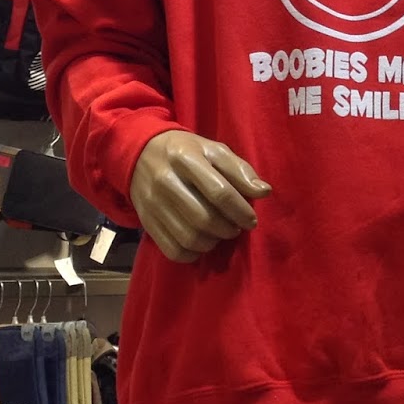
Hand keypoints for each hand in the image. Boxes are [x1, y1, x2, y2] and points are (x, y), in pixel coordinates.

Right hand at [131, 131, 271, 263]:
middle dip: (228, 229)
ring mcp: (152, 203)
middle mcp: (165, 181)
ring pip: (189, 238)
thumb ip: (239, 170)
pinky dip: (193, 254)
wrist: (140, 153)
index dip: (240, 211)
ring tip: (220, 234)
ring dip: (213, 242)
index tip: (251, 220)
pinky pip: (173, 250)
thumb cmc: (186, 151)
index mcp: (185, 158)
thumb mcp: (213, 150)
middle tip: (236, 227)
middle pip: (204, 218)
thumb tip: (264, 191)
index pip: (219, 191)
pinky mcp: (146, 221)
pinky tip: (202, 243)